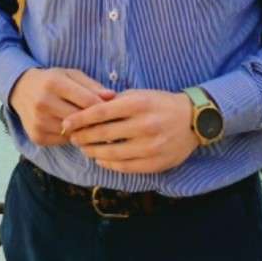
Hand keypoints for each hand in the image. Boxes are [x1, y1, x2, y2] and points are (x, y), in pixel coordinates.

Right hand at [8, 68, 114, 146]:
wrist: (21, 90)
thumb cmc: (52, 80)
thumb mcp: (71, 75)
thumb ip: (92, 86)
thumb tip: (112, 96)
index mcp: (53, 83)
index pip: (87, 100)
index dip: (103, 107)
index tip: (115, 111)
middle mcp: (43, 103)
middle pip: (80, 119)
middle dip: (96, 121)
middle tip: (110, 123)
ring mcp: (38, 122)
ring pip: (73, 133)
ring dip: (84, 131)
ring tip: (93, 126)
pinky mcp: (36, 136)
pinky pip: (63, 141)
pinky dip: (71, 137)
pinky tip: (74, 130)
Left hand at [61, 89, 197, 174]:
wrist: (194, 120)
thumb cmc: (162, 103)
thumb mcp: (140, 94)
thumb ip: (116, 102)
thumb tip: (89, 109)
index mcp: (138, 104)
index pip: (100, 112)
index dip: (80, 119)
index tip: (66, 124)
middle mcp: (143, 125)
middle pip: (103, 134)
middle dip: (83, 137)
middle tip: (72, 138)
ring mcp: (150, 146)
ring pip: (111, 153)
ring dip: (93, 152)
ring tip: (84, 149)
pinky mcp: (155, 163)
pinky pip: (125, 166)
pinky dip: (109, 163)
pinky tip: (101, 159)